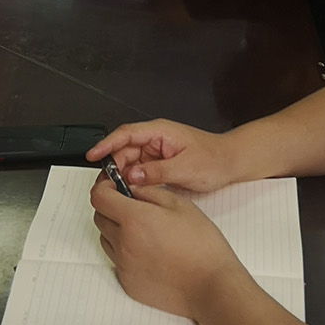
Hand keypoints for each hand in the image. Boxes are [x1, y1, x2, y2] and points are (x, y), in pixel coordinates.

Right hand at [86, 118, 231, 191]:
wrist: (231, 162)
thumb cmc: (214, 159)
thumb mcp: (185, 167)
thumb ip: (158, 171)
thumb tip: (133, 176)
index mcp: (160, 131)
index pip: (126, 134)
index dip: (107, 144)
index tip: (93, 155)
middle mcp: (156, 139)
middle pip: (124, 149)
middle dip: (113, 165)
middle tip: (106, 185)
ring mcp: (157, 151)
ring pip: (130, 161)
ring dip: (123, 175)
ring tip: (117, 191)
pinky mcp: (159, 163)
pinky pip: (140, 170)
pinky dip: (133, 180)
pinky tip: (131, 192)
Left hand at [90, 181, 240, 318]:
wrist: (211, 286)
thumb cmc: (202, 247)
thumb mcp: (179, 205)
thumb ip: (149, 192)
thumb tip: (132, 188)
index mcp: (134, 220)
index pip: (99, 197)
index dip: (104, 186)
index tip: (112, 184)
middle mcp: (124, 244)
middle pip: (99, 217)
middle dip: (110, 206)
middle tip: (131, 205)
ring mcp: (124, 266)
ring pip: (107, 240)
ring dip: (117, 230)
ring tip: (144, 230)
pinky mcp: (128, 284)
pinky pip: (117, 261)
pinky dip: (125, 252)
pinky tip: (149, 251)